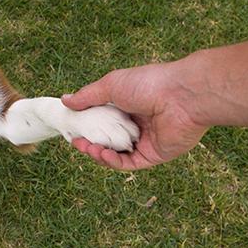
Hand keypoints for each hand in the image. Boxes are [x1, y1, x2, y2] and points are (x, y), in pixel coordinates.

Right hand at [61, 63, 207, 169]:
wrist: (182, 96)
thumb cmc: (148, 84)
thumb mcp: (110, 86)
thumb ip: (87, 96)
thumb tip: (65, 100)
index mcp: (128, 104)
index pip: (102, 119)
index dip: (87, 125)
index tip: (73, 128)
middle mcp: (136, 123)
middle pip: (108, 138)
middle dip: (90, 142)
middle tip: (77, 142)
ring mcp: (146, 140)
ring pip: (117, 153)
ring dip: (99, 153)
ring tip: (87, 148)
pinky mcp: (155, 154)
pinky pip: (130, 163)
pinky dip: (114, 162)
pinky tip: (102, 155)